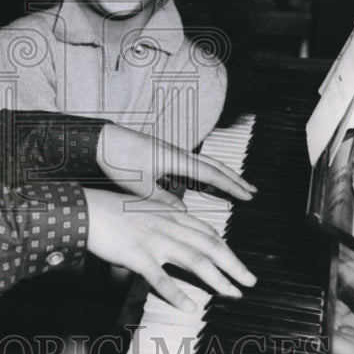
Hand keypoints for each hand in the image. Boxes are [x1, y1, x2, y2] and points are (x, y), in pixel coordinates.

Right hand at [84, 187, 255, 310]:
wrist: (85, 210)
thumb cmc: (109, 210)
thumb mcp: (142, 208)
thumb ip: (161, 217)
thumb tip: (175, 224)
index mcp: (169, 213)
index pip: (206, 231)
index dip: (225, 248)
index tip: (237, 262)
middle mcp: (167, 225)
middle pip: (209, 245)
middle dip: (233, 264)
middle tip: (250, 281)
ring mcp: (154, 240)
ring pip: (194, 259)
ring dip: (217, 278)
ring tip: (232, 293)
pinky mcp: (137, 255)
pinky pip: (161, 277)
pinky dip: (177, 293)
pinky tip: (189, 306)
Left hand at [96, 123, 255, 205]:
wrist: (101, 140)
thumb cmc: (118, 159)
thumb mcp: (140, 185)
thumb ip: (162, 199)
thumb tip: (183, 213)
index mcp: (175, 159)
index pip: (211, 173)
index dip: (231, 185)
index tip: (248, 195)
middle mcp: (176, 154)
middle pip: (213, 165)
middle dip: (234, 178)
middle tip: (252, 190)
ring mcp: (169, 153)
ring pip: (202, 164)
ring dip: (219, 174)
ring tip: (233, 186)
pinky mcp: (160, 155)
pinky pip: (189, 165)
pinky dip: (201, 174)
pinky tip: (199, 184)